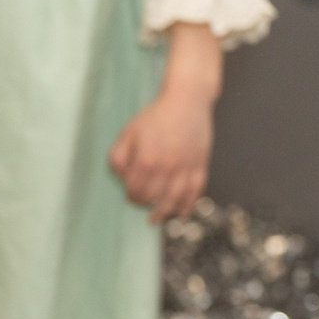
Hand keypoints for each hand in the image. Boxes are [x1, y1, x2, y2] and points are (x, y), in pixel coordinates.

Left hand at [109, 90, 212, 222]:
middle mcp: (167, 166)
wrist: (187, 100)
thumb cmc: (155, 116)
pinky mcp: (200, 164)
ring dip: (164, 212)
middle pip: (153, 197)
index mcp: (146, 158)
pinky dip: (188, 205)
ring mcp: (185, 166)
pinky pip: (195, 191)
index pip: (135, 190)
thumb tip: (122, 179)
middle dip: (145, 203)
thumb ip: (118, 157)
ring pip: (174, 200)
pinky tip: (182, 213)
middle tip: (143, 202)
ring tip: (157, 218)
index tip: (130, 195)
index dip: (130, 195)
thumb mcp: (128, 132)